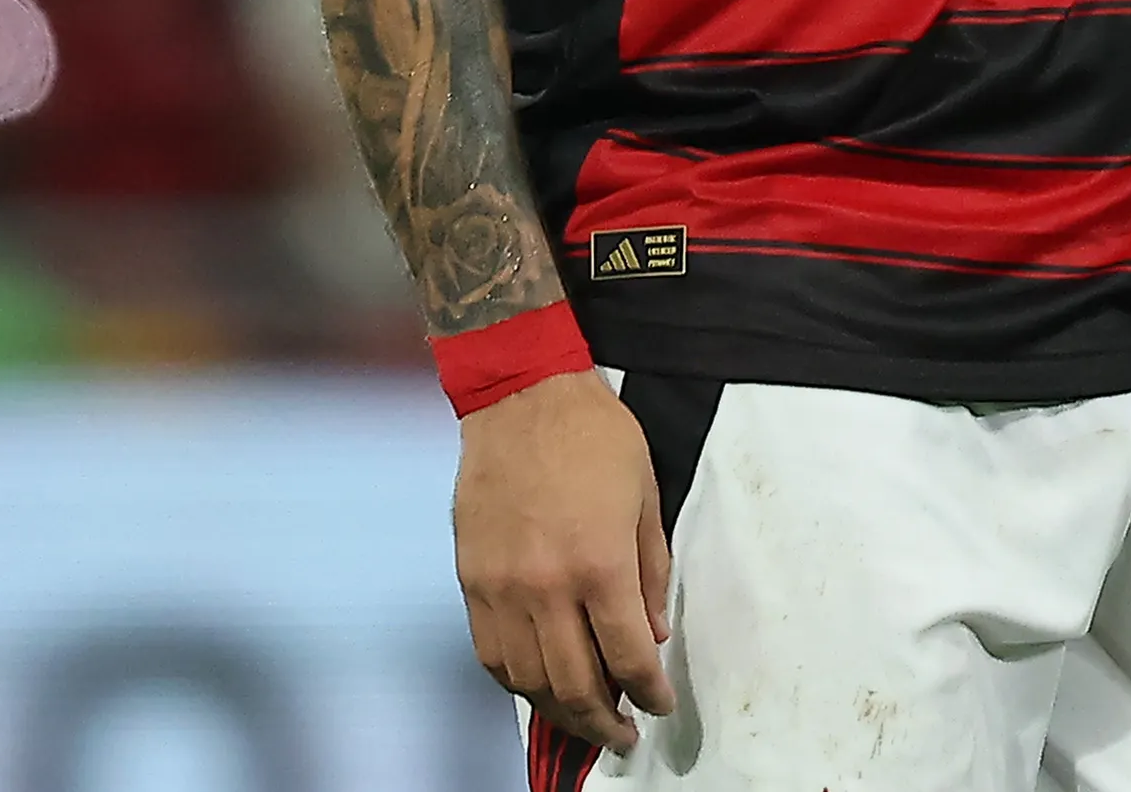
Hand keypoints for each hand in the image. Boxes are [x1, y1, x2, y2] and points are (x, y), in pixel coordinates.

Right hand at [455, 369, 676, 753]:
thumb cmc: (591, 435)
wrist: (521, 393)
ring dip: (560, 712)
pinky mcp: (472, 580)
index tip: (658, 706)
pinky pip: (491, 654)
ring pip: (528, 680)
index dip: (648, 694)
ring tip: (583, 720)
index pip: (628, 658)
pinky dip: (516, 682)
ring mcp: (502, 587)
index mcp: (599, 563)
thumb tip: (651, 634)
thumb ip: (650, 572)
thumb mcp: (645, 496)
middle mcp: (547, 586)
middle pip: (576, 684)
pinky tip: (536, 687)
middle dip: (606, 722)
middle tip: (622, 736)